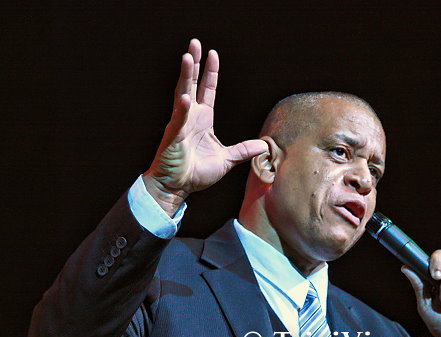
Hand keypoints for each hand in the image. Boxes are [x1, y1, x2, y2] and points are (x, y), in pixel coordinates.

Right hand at [144, 39, 267, 215]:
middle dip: (194, 63)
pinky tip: (187, 97)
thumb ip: (244, 150)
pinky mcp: (174, 136)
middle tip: (195, 43)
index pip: (207, 90)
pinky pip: (179, 120)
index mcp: (202, 119)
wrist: (176, 187)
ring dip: (185, 76)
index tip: (212, 54)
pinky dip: (183, 109)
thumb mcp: (227, 160)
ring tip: (187, 57)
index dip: (210, 72)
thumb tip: (264, 145)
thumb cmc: (196, 173)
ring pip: (183, 94)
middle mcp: (190, 117)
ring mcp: (180, 124)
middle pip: (192, 84)